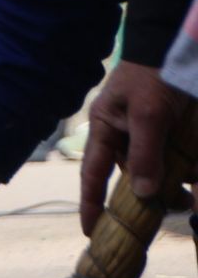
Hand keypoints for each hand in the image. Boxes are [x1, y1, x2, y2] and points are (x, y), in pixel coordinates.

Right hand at [79, 60, 190, 233]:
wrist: (174, 47)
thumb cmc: (152, 76)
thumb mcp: (149, 115)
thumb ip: (145, 154)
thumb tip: (143, 194)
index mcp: (105, 128)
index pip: (93, 173)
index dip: (91, 203)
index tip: (89, 231)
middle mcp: (123, 134)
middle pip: (132, 176)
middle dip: (149, 196)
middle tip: (172, 208)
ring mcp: (146, 134)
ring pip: (157, 170)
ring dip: (174, 184)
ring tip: (191, 195)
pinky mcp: (168, 132)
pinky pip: (175, 160)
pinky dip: (187, 170)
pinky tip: (196, 179)